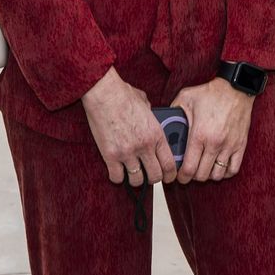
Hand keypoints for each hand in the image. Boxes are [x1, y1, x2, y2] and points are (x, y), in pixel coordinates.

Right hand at [81, 69, 177, 186]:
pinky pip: (117, 178)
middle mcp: (144, 146)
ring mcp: (127, 153)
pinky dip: (118, 177)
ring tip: (133, 173)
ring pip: (137, 180)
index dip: (170, 174)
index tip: (168, 176)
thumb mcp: (147, 105)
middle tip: (150, 175)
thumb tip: (153, 120)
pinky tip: (118, 170)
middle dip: (154, 178)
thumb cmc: (124, 95)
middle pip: (155, 176)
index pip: (169, 164)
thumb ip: (152, 118)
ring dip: (136, 179)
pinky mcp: (110, 156)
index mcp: (156, 134)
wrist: (104, 93)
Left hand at [172, 77, 253, 183]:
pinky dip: (225, 172)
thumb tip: (163, 123)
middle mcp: (214, 143)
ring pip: (217, 174)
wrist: (235, 87)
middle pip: (202, 175)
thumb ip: (173, 112)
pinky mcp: (240, 145)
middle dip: (193, 176)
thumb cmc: (211, 92)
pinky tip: (219, 166)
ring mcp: (229, 146)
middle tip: (190, 171)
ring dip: (208, 175)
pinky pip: (233, 169)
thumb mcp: (186, 98)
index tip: (179, 177)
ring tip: (204, 168)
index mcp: (199, 134)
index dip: (181, 177)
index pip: (188, 168)